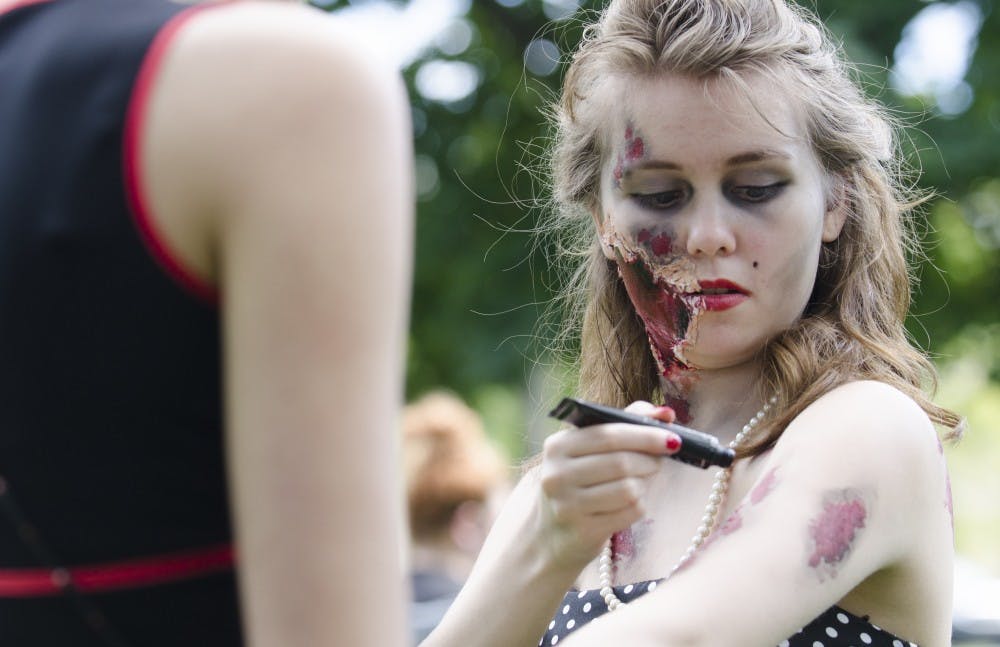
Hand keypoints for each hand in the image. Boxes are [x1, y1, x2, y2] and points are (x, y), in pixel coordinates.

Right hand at [536, 401, 679, 569]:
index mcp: (557, 446)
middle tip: (659, 461)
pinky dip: (640, 506)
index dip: (645, 435)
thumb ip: (626, 422)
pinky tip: (631, 503)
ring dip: (644, 485)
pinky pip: (630, 512)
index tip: (673, 438)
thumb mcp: (591, 448)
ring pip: (629, 489)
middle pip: (621, 462)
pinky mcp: (583, 531)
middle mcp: (557, 475)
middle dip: (650, 461)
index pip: (608, 434)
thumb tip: (665, 413)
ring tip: (641, 482)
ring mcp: (568, 505)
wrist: (555, 530)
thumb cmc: (581, 479)